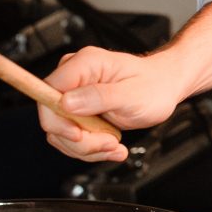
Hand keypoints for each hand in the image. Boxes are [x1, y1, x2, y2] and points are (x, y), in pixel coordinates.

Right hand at [36, 46, 188, 162]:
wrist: (164, 89)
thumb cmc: (153, 85)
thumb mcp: (132, 94)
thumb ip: (99, 97)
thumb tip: (66, 102)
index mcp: (84, 63)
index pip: (48, 91)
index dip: (56, 117)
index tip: (78, 134)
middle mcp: (74, 77)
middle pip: (52, 117)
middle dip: (80, 140)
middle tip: (109, 143)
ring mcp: (74, 96)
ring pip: (61, 133)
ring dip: (88, 148)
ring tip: (115, 146)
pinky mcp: (77, 113)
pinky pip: (71, 139)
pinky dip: (91, 148)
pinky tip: (111, 146)